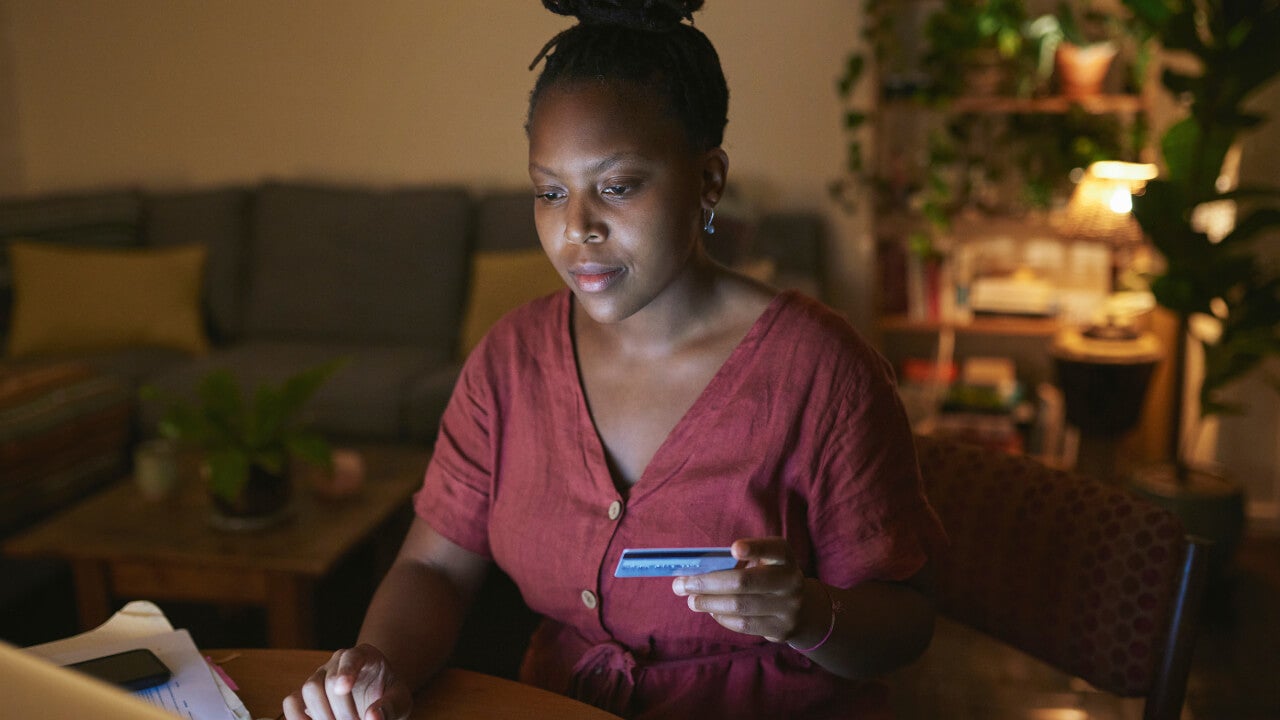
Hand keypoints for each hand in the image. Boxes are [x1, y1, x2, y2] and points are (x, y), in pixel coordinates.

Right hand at [281, 643, 410, 719]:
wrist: (376, 698)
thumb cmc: (388, 696)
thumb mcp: (399, 700)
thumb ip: (390, 707)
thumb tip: (372, 718)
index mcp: (363, 655)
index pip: (352, 657)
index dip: (346, 671)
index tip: (342, 688)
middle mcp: (337, 662)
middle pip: (328, 681)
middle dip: (340, 710)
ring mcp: (319, 676)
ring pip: (308, 689)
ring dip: (322, 715)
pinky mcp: (305, 695)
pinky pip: (292, 702)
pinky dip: (297, 718)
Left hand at [671, 537, 805, 642]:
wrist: (803, 609)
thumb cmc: (769, 577)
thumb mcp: (763, 562)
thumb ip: (736, 563)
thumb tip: (694, 573)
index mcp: (784, 557)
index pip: (773, 548)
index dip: (755, 549)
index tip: (734, 548)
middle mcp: (791, 580)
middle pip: (745, 582)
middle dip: (708, 583)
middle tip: (682, 585)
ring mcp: (788, 607)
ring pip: (740, 606)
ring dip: (709, 603)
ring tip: (692, 601)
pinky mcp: (781, 629)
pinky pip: (744, 625)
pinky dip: (722, 618)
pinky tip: (711, 611)